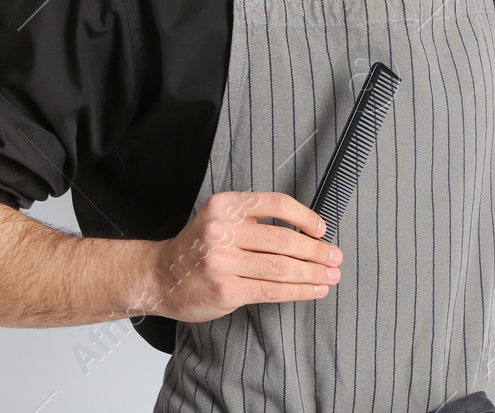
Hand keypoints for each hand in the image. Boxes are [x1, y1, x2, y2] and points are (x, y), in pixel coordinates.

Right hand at [148, 191, 341, 322]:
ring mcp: (222, 261)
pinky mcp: (226, 290)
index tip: (322, 229)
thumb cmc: (197, 247)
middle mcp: (222, 230)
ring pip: (281, 267)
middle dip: (316, 250)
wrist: (158, 276)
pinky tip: (313, 290)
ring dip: (313, 272)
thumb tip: (306, 231)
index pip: (276, 204)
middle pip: (283, 239)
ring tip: (331, 275)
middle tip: (336, 257)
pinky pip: (271, 290)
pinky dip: (298, 291)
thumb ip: (254, 219)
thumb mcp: (219, 218)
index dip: (305, 216)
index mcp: (225, 205)